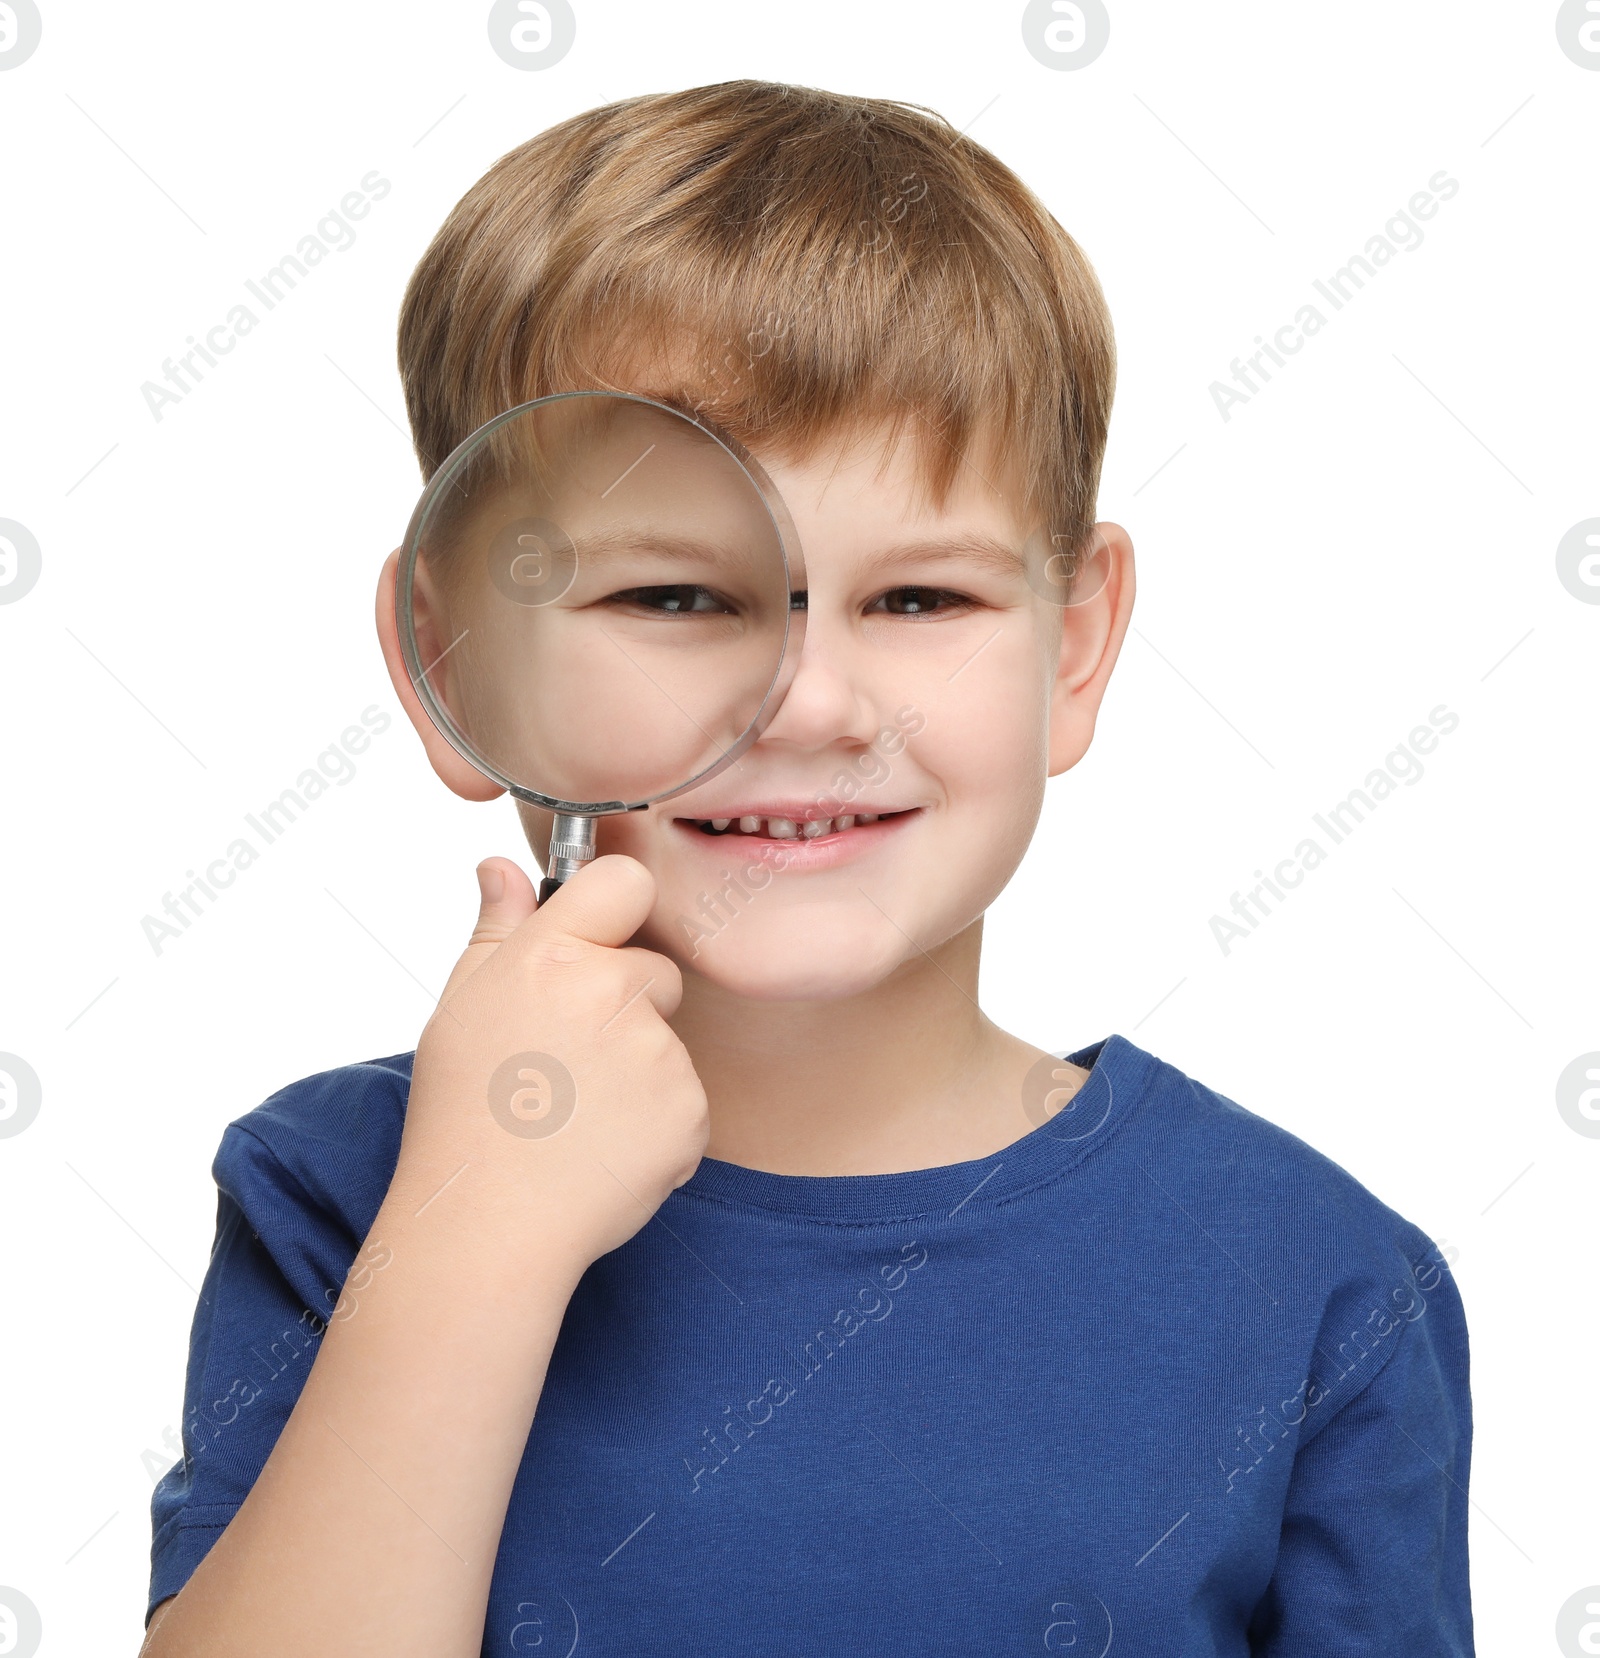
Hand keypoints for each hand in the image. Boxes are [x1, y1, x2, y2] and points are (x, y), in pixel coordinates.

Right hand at [390, 855, 708, 1275]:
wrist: (487, 1227)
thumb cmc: (463, 1115)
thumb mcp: (461, 1009)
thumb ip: (496, 929)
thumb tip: (500, 866)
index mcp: (550, 957)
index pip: (623, 880)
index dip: (617, 905)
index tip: (599, 939)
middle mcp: (610, 994)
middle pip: (653, 971)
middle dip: (624, 1006)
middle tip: (563, 1062)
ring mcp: (658, 1055)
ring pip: (667, 1040)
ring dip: (638, 1069)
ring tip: (574, 1114)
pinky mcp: (690, 1111)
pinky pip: (684, 1099)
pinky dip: (655, 1122)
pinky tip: (603, 1147)